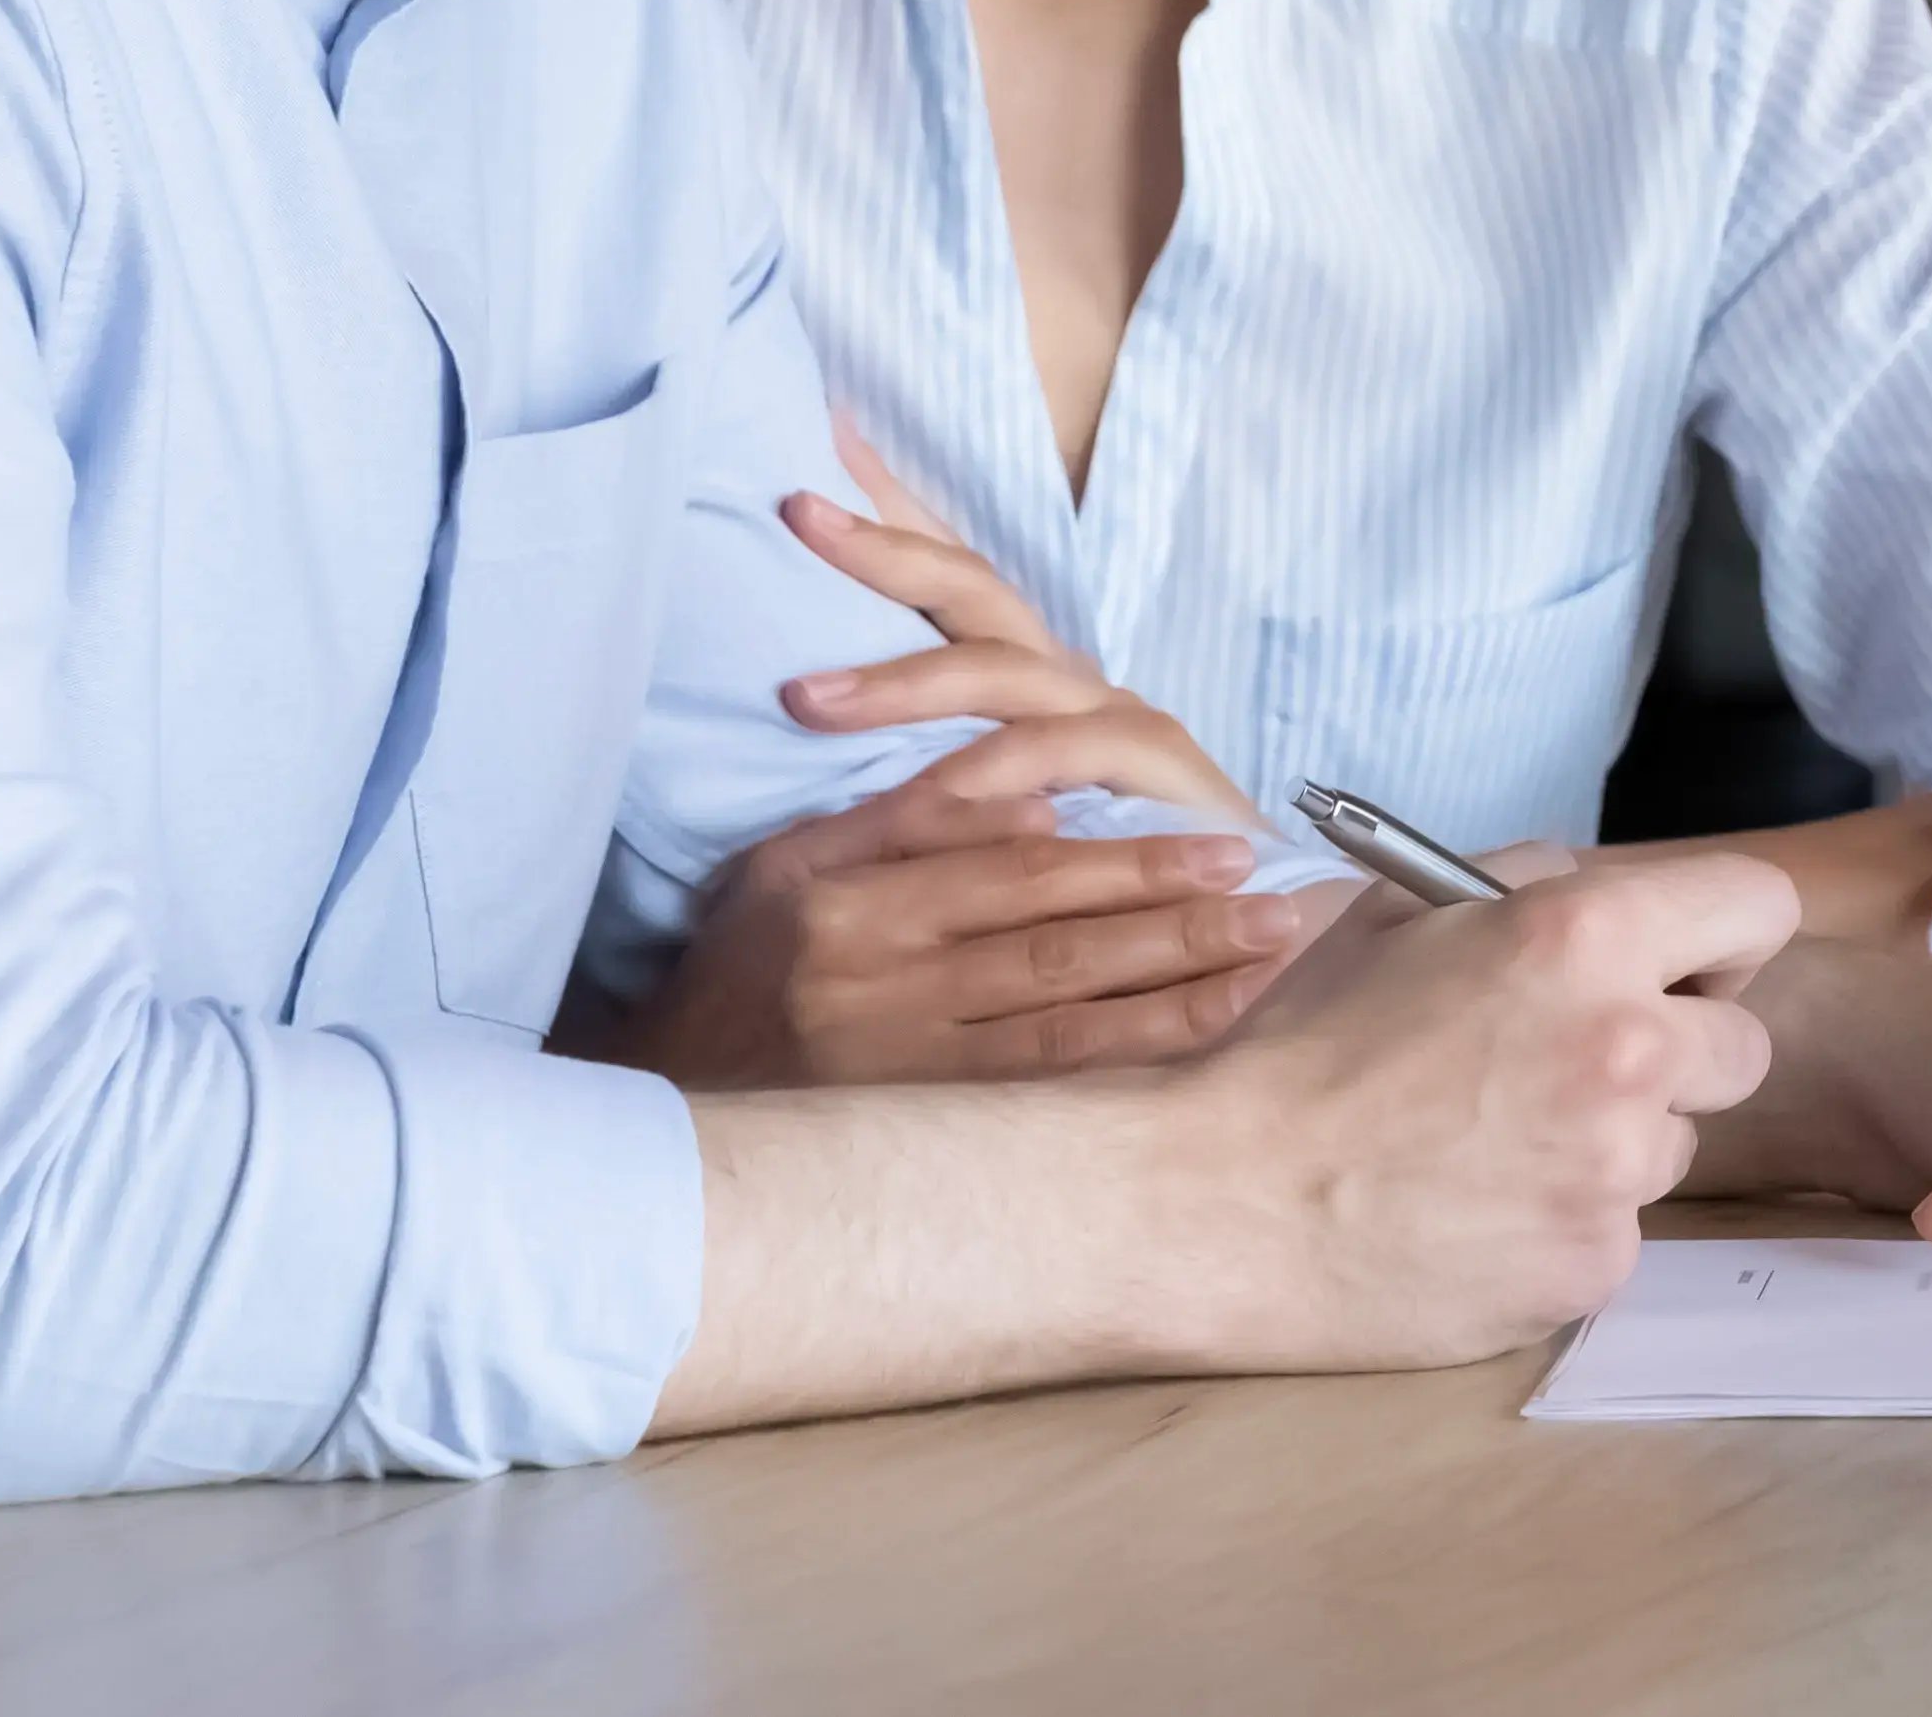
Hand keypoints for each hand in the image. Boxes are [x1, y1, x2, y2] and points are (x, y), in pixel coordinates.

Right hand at [613, 779, 1343, 1087]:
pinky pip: (1045, 1097)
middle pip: (1057, 947)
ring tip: (1268, 967)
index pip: (1015, 869)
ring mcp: (895, 1072)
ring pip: (1065, 1027)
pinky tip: (1202, 1049)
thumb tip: (1034, 798)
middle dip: (1179, 924)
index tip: (1223, 845)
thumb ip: (903, 823)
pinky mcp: (913, 1132)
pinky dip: (1130, 1066)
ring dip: (1177, 996)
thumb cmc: (738, 971)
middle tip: (1281, 902)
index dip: (1129, 858)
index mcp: (847, 903)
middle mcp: (874, 986)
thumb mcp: (785, 868)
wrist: (650, 1109)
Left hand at [774, 426, 1264, 831]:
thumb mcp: (988, 811)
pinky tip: (926, 792)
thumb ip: (920, 774)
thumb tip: (807, 734)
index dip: (891, 511)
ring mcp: (1116, 711)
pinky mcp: (1157, 764)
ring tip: (804, 700)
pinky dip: (988, 771)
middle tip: (799, 512)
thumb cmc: (1098, 871)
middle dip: (884, 547)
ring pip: (998, 671)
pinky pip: (1057, 754)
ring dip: (898, 682)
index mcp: (1026, 675)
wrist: (1244, 911)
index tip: (818, 445)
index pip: (950, 574)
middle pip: (970, 587)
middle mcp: (1068, 676)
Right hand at [1168, 844, 1796, 1375]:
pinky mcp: (1594, 1264)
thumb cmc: (1301, 1049)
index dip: (1722, 938)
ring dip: (1612, 1144)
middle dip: (1678, 1052)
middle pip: (1742, 1047)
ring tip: (1491, 1148)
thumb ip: (1527, 881)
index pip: (1760, 907)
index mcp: (1586, 937)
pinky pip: (1617, 1228)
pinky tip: (1477, 1215)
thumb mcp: (1402, 912)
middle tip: (1575, 1067)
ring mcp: (1616, 1168)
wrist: (1219, 1200)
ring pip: (1675, 1144)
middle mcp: (1627, 1047)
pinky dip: (1564, 1223)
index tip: (1688, 968)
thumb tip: (1601, 889)